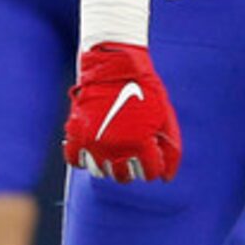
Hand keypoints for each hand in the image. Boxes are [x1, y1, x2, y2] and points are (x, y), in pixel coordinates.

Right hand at [65, 43, 181, 181]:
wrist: (116, 65)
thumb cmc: (145, 90)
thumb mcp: (165, 118)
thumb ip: (170, 149)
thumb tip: (166, 178)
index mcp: (141, 145)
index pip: (149, 174)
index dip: (153, 165)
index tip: (150, 154)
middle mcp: (117, 148)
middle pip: (124, 176)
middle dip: (131, 167)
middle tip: (131, 152)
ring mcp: (94, 142)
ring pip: (100, 171)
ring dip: (108, 164)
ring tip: (113, 148)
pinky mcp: (76, 133)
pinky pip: (74, 160)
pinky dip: (82, 158)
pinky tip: (93, 148)